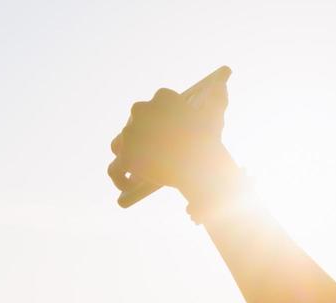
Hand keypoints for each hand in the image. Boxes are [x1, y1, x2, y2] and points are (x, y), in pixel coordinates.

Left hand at [107, 80, 230, 200]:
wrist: (198, 164)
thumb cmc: (208, 142)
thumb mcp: (213, 117)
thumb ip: (215, 99)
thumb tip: (220, 85)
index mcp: (162, 97)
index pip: (157, 103)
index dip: (160, 118)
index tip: (164, 129)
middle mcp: (141, 109)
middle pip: (137, 120)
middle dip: (142, 133)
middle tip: (152, 149)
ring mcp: (130, 132)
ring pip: (122, 142)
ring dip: (128, 150)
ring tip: (138, 164)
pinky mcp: (126, 156)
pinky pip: (116, 168)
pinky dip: (120, 177)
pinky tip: (129, 184)